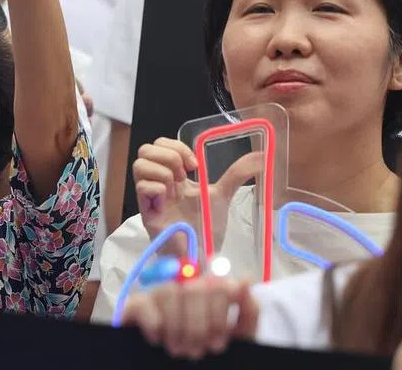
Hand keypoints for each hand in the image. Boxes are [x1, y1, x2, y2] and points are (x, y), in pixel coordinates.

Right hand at [121, 276, 258, 359]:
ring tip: (179, 349)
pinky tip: (157, 340)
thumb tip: (245, 279)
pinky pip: (144, 303)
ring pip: (170, 291)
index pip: (216, 280)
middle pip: (195, 286)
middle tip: (199, 350)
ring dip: (177, 327)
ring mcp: (157, 295)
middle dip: (200, 325)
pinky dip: (154, 325)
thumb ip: (248, 312)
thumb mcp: (237, 340)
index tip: (220, 340)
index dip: (220, 311)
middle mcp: (182, 287)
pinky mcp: (133, 306)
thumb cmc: (212, 359)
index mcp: (208, 291)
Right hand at [134, 137, 262, 253]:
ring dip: (161, 171)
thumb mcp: (223, 194)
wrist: (202, 255)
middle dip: (168, 155)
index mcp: (174, 176)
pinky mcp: (147, 212)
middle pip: (145, 150)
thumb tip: (261, 156)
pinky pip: (141, 188)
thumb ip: (237, 173)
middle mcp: (159, 183)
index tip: (195, 165)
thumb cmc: (206, 227)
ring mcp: (151, 197)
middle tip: (184, 175)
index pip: (160, 145)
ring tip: (175, 188)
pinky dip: (157, 188)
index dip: (176, 147)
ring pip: (139, 165)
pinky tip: (168, 201)